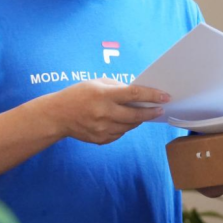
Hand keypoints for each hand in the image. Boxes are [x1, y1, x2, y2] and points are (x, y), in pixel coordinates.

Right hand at [41, 78, 170, 144]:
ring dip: (138, 120)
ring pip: (129, 126)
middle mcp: (104, 113)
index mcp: (104, 95)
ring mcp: (102, 128)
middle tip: (160, 109)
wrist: (57, 115)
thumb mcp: (96, 83)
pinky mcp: (100, 139)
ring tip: (143, 113)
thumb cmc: (78, 95)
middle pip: (135, 115)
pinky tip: (123, 121)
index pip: (134, 95)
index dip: (152, 96)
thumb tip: (137, 94)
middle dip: (151, 112)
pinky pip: (120, 134)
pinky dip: (124, 127)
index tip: (165, 96)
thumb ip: (117, 87)